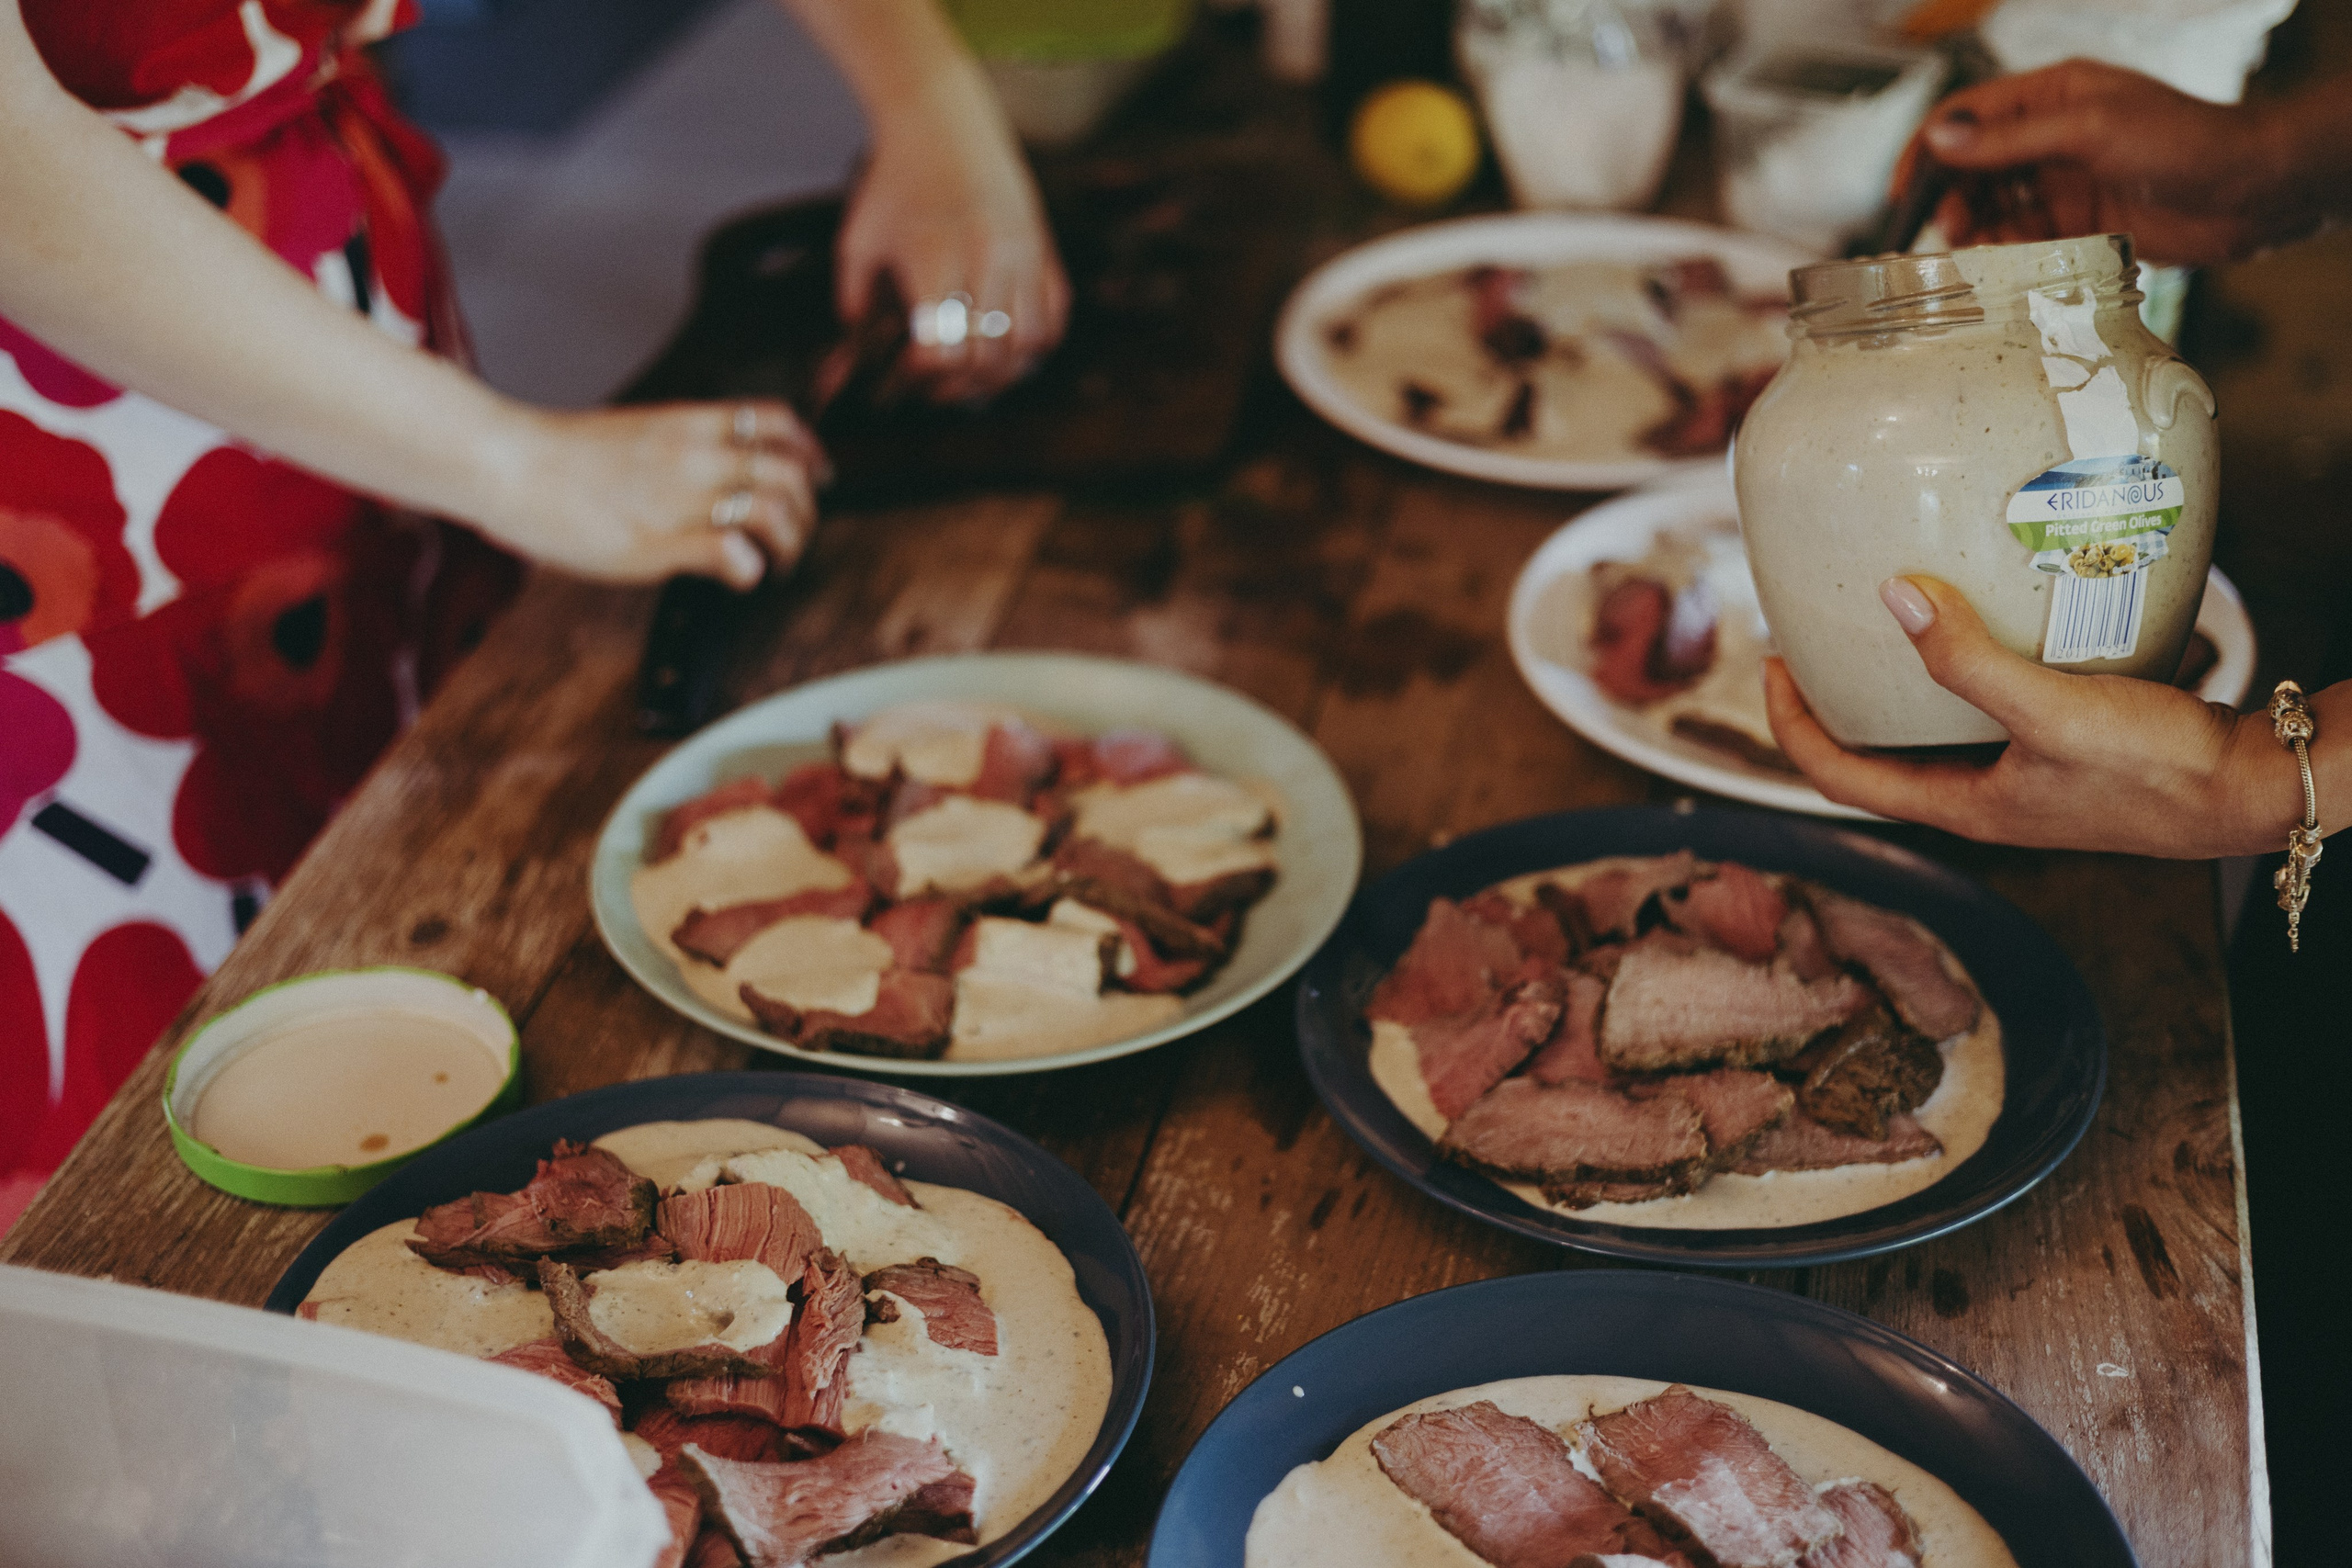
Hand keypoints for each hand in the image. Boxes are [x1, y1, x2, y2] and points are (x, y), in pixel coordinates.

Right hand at [471, 401, 824, 589]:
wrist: (508, 463)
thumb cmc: (561, 457)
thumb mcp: (637, 435)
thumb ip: (684, 451)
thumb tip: (715, 476)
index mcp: (689, 425)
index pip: (776, 422)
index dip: (810, 452)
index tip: (817, 477)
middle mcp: (694, 456)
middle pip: (789, 472)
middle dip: (808, 510)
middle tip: (795, 537)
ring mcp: (679, 499)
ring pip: (773, 509)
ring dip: (790, 543)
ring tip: (776, 564)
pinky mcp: (658, 542)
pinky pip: (731, 550)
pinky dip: (752, 568)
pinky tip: (741, 576)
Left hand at [834, 93, 1069, 402]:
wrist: (943, 122)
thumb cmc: (896, 180)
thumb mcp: (860, 239)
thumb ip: (855, 299)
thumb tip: (859, 347)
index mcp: (936, 258)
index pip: (945, 350)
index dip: (927, 373)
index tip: (911, 366)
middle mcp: (987, 259)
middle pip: (988, 357)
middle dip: (962, 385)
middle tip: (941, 386)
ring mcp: (1022, 254)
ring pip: (1027, 346)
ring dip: (1003, 372)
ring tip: (977, 373)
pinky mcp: (1044, 249)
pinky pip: (1054, 318)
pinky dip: (1036, 344)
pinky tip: (1010, 346)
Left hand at [1761, 575, 2307, 857]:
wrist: (2252, 788)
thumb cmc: (2155, 767)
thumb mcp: (2050, 707)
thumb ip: (1967, 660)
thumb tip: (1893, 599)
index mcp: (1962, 807)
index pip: (1838, 778)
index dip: (1790, 725)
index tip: (1770, 664)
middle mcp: (1982, 800)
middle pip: (1875, 756)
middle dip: (1834, 701)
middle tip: (1812, 639)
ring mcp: (2022, 780)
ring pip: (1933, 735)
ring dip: (1899, 687)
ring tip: (1883, 625)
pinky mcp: (2061, 753)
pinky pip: (1988, 714)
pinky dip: (1965, 674)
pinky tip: (1980, 625)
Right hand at [1902, 60, 2304, 266]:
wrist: (2248, 191)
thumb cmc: (2185, 142)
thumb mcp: (2089, 129)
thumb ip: (2011, 138)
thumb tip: (1941, 138)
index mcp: (2052, 95)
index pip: (1968, 115)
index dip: (1928, 149)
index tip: (1903, 190)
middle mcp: (2052, 136)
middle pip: (1973, 167)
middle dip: (1953, 198)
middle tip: (1950, 229)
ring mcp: (2063, 182)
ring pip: (1994, 207)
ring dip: (1977, 229)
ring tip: (1975, 250)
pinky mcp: (2077, 225)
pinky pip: (2022, 239)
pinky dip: (2005, 252)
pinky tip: (2003, 262)